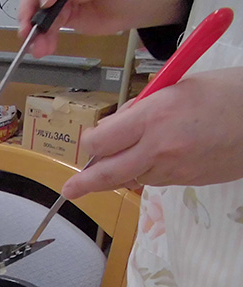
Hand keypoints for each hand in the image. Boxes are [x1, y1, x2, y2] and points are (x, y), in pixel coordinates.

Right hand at [17, 0, 187, 57]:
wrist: (145, 3)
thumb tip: (45, 1)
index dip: (34, 1)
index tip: (39, 9)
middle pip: (36, 3)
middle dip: (30, 18)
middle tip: (28, 32)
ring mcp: (64, 2)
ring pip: (41, 18)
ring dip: (36, 35)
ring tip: (38, 48)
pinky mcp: (69, 18)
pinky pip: (50, 30)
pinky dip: (45, 41)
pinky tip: (44, 48)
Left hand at [61, 68, 242, 197]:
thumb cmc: (227, 93)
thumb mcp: (176, 86)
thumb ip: (140, 108)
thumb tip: (113, 126)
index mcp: (155, 116)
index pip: (101, 140)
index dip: (92, 141)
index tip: (91, 139)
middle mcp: (159, 147)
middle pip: (108, 173)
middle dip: (84, 183)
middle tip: (70, 190)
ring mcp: (172, 169)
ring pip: (130, 178)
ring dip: (120, 173)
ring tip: (120, 161)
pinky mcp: (184, 181)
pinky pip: (153, 180)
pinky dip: (145, 172)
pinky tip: (155, 158)